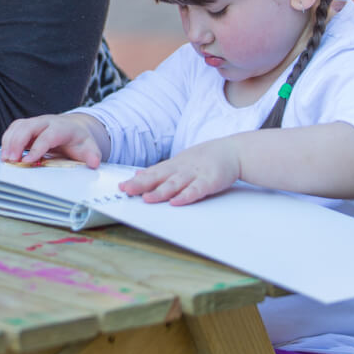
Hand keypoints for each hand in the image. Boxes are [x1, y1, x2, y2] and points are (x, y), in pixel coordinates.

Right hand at [1, 113, 103, 168]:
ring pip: (18, 126)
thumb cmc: (79, 140)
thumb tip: (94, 163)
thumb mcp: (89, 147)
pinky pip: (14, 129)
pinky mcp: (27, 126)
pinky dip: (7, 141)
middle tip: (11, 160)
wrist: (74, 128)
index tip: (28, 161)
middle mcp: (46, 122)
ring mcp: (35, 123)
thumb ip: (92, 155)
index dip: (37, 148)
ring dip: (9, 142)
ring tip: (5, 159)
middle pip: (27, 127)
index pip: (47, 136)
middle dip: (17, 142)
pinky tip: (5, 154)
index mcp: (62, 128)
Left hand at [119, 137, 241, 205]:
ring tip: (147, 199)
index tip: (121, 187)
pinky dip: (186, 196)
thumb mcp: (178, 161)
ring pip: (175, 183)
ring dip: (160, 191)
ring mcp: (195, 174)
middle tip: (126, 190)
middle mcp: (181, 169)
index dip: (136, 180)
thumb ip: (159, 170)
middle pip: (158, 177)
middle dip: (141, 184)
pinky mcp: (209, 181)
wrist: (232, 151)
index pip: (151, 173)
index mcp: (172, 165)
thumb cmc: (204, 158)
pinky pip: (196, 189)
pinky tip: (176, 202)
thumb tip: (138, 174)